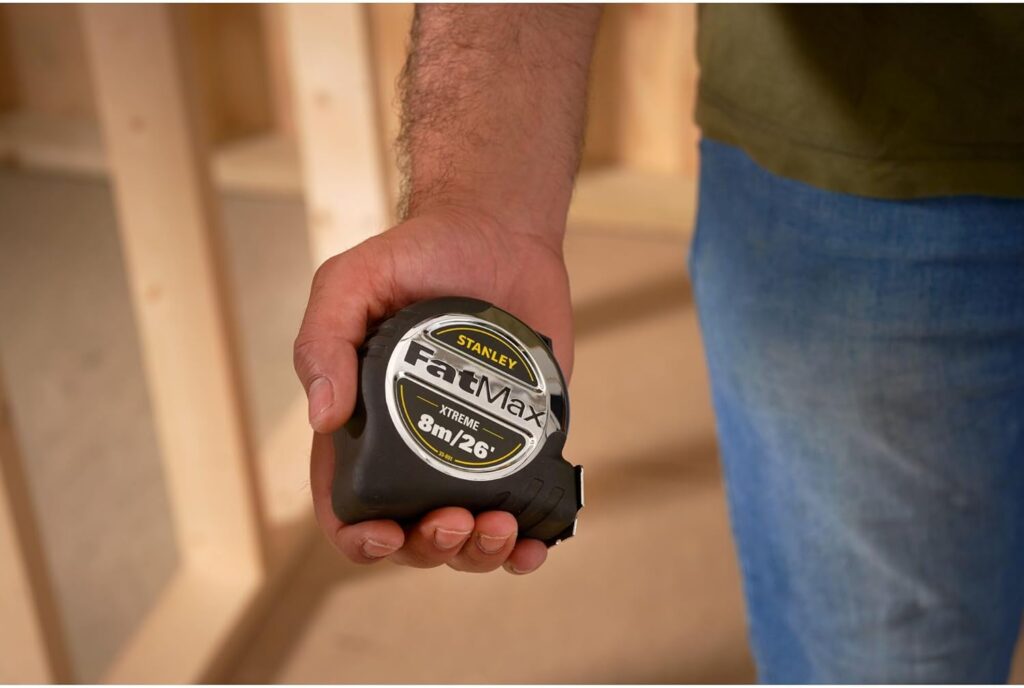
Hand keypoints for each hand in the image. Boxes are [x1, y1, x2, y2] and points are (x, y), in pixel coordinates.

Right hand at [293, 210, 572, 573]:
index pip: (346, 505)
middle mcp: (417, 447)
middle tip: (454, 520)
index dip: (358, 539)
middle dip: (429, 548)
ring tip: (501, 529)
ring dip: (479, 555)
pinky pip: (526, 509)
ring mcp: (473, 448)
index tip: (383, 534)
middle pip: (411, 535)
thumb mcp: (350, 282)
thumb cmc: (416, 255)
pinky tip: (537, 545)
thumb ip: (323, 339)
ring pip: (468, 535)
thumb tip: (321, 416)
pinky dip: (530, 543)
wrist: (498, 232)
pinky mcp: (524, 440)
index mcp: (364, 425)